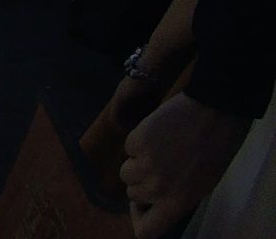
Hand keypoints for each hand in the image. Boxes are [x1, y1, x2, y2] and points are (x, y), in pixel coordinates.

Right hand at [122, 94, 249, 237]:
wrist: (213, 113)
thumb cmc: (215, 150)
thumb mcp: (202, 184)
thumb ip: (175, 198)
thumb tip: (152, 201)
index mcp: (178, 202)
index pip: (146, 231)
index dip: (140, 218)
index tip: (143, 207)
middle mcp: (158, 188)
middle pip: (132, 194)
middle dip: (142, 182)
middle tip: (161, 167)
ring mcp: (145, 165)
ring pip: (126, 172)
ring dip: (137, 162)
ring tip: (159, 149)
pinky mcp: (136, 142)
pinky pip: (128, 149)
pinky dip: (138, 142)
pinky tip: (158, 133)